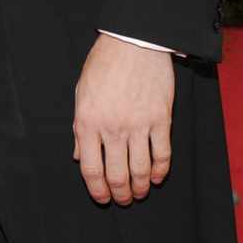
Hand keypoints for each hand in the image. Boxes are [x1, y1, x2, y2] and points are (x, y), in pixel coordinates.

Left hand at [73, 34, 173, 205]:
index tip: (102, 197)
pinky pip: (162, 153)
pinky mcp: (161, 119)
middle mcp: (112, 128)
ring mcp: (138, 125)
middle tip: (123, 199)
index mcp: (87, 123)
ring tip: (140, 193)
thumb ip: (80, 129)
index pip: (90, 170)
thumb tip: (79, 156)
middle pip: (116, 174)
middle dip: (120, 194)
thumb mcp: (81, 95)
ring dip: (141, 187)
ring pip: (141, 169)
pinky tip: (157, 177)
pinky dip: (161, 170)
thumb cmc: (104, 66)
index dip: (96, 190)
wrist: (134, 42)